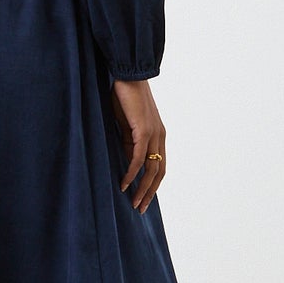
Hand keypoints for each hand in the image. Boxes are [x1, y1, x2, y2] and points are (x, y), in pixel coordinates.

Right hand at [111, 78, 166, 212]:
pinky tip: (124, 183)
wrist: (128, 74)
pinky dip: (131, 172)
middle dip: (149, 193)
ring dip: (142, 188)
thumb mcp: (127, 124)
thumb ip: (128, 141)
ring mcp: (154, 134)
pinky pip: (138, 157)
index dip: (152, 185)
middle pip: (159, 172)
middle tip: (140, 209)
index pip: (159, 166)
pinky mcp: (144, 130)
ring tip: (133, 202)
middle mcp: (160, 136)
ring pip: (151, 169)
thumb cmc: (124, 96)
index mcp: (157, 135)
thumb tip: (126, 160)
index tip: (142, 198)